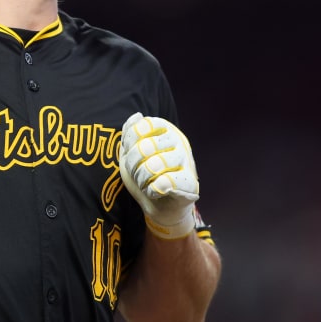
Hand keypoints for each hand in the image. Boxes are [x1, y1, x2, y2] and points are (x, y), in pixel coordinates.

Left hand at [119, 113, 199, 238]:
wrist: (160, 206)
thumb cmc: (145, 175)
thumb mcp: (130, 153)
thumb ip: (130, 133)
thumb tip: (137, 116)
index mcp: (164, 129)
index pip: (140, 127)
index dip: (130, 144)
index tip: (131, 154)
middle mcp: (178, 140)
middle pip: (144, 147)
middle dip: (134, 166)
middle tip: (138, 174)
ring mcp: (186, 160)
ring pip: (153, 166)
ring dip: (142, 180)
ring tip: (146, 183)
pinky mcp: (190, 182)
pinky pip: (163, 183)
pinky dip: (153, 191)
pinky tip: (156, 192)